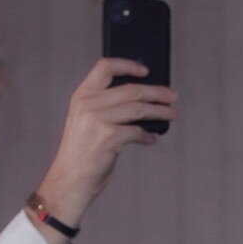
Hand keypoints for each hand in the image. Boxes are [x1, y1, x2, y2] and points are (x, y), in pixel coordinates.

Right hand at [33, 59, 178, 233]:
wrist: (70, 178)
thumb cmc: (81, 152)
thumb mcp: (85, 121)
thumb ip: (104, 106)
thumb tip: (140, 100)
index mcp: (82, 95)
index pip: (105, 67)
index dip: (128, 65)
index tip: (145, 70)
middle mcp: (89, 104)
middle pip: (131, 89)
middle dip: (156, 92)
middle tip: (172, 96)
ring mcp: (99, 120)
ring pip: (139, 108)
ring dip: (160, 111)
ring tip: (172, 114)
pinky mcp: (109, 138)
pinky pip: (137, 132)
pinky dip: (148, 136)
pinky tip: (151, 139)